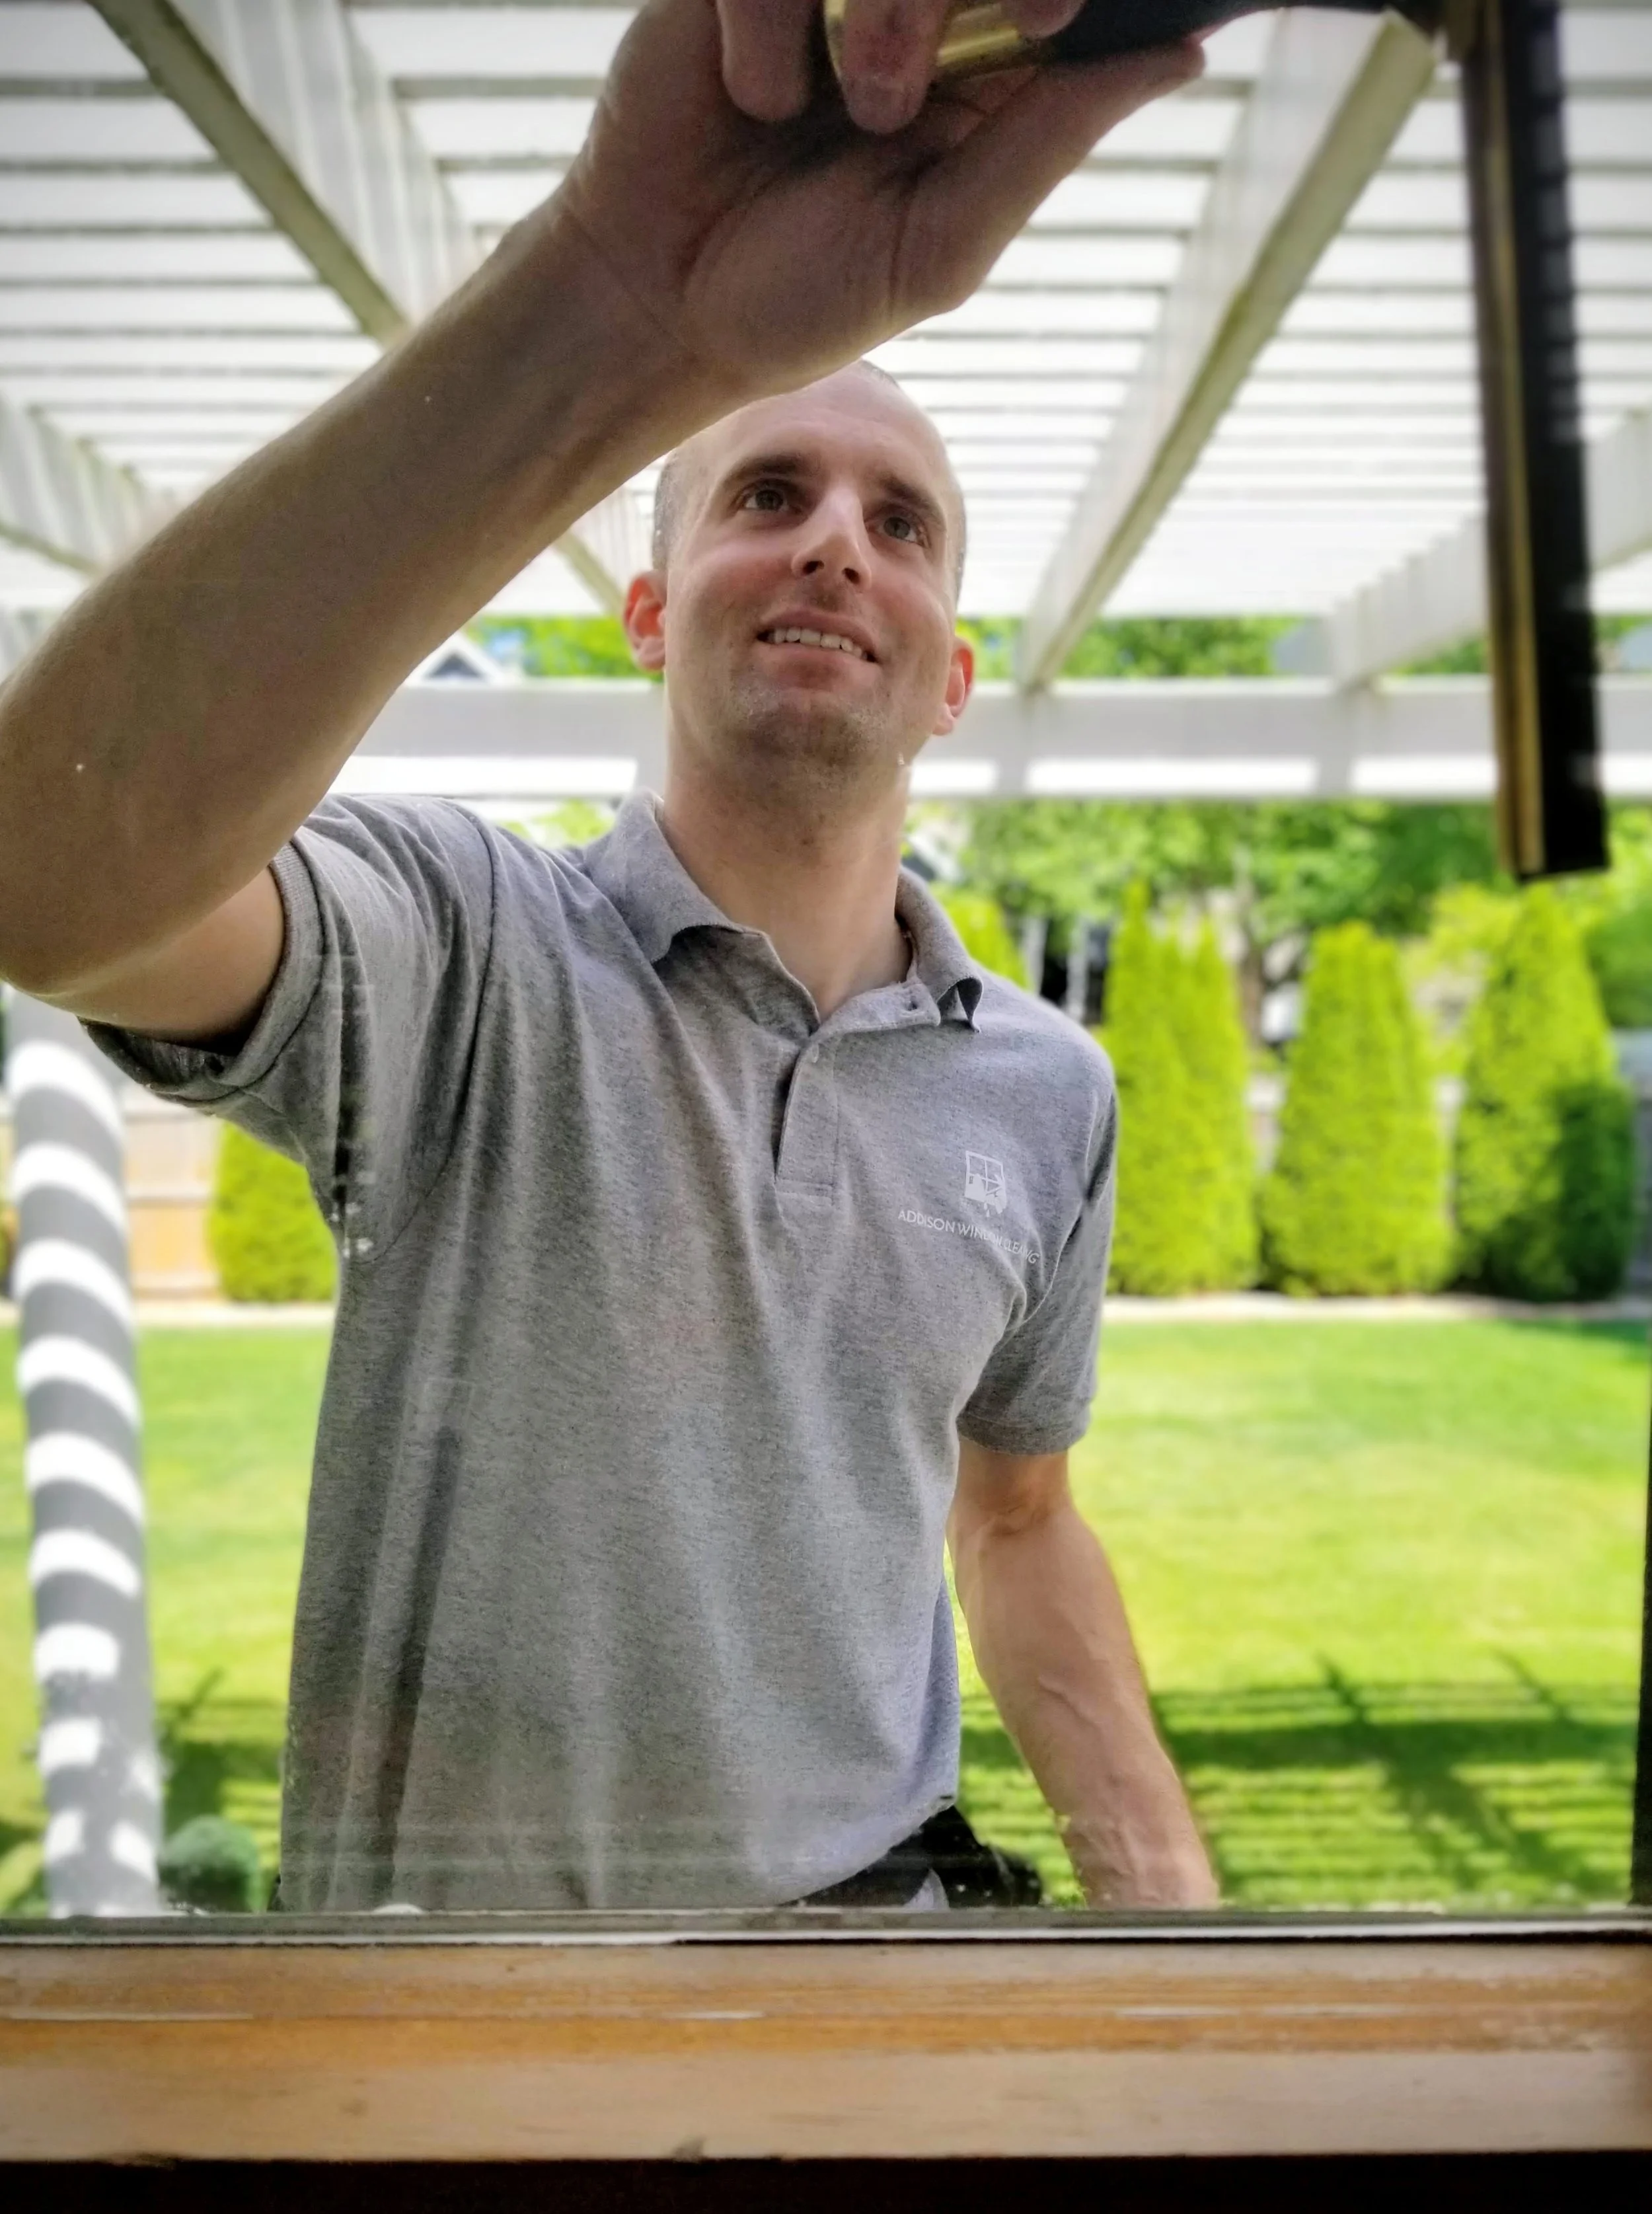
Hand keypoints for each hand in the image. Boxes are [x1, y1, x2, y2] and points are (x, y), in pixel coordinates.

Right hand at [557, 0, 1200, 407]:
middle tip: (963, 58)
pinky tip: (755, 99)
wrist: (655, 303)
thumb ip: (1047, 143)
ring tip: (848, 115)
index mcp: (984, 76)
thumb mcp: (940, 243)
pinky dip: (774, 25)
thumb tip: (1179, 56)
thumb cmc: (799, 293)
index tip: (1055, 18)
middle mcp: (915, 11)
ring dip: (884, 14)